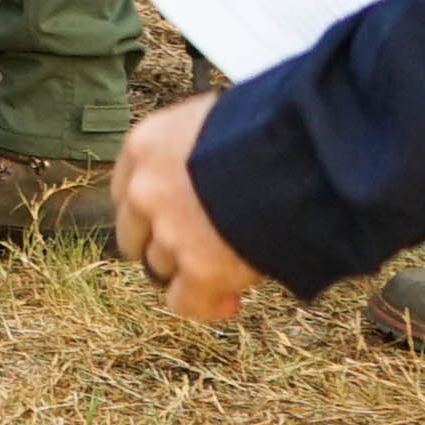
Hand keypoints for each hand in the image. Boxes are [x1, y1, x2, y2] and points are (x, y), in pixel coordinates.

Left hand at [111, 97, 262, 324]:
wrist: (297, 157)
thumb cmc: (269, 128)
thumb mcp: (216, 119)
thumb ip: (195, 147)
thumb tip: (207, 165)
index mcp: (145, 146)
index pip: (126, 191)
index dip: (151, 210)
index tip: (174, 218)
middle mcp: (145, 191)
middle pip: (135, 234)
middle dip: (163, 244)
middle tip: (199, 246)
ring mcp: (169, 233)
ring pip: (160, 268)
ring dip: (188, 272)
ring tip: (227, 269)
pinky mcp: (199, 269)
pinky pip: (185, 303)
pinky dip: (205, 305)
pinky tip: (229, 300)